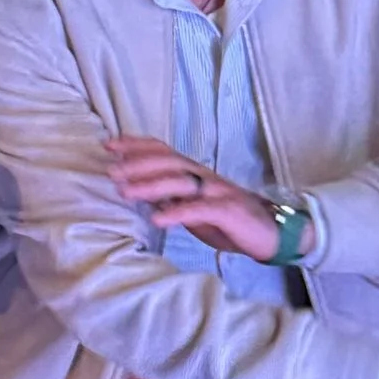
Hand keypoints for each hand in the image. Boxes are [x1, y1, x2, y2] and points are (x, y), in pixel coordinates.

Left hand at [103, 136, 279, 260]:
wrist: (270, 233)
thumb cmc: (227, 219)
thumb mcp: (192, 207)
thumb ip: (170, 198)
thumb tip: (140, 193)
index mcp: (195, 173)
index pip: (164, 151)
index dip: (137, 145)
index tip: (109, 146)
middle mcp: (204, 176)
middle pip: (168, 162)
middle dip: (137, 164)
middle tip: (111, 171)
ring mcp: (216, 192)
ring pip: (180, 182)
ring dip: (149, 186)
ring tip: (125, 191)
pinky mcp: (227, 211)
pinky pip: (199, 209)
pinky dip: (177, 213)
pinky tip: (157, 219)